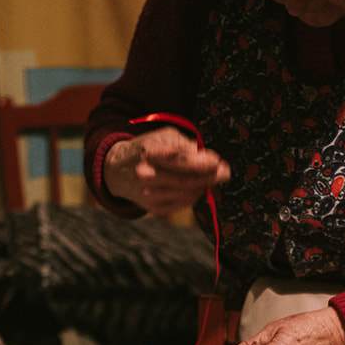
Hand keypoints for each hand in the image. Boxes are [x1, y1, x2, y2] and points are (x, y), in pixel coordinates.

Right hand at [103, 127, 229, 216]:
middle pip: (185, 180)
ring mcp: (149, 194)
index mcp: (149, 152)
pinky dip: (194, 194)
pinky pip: (182, 203)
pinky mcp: (153, 207)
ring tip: (214, 177)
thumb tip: (211, 161)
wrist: (119, 169)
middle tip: (225, 172)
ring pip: (187, 193)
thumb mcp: (165, 137)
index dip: (201, 162)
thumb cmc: (150, 147)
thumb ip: (187, 147)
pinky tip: (198, 186)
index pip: (179, 160)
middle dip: (210, 177)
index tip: (218, 161)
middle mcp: (146, 175)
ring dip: (204, 186)